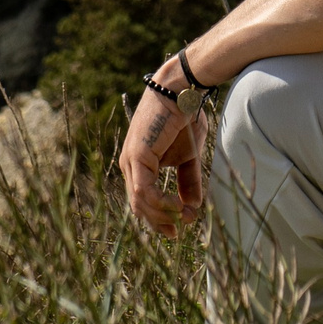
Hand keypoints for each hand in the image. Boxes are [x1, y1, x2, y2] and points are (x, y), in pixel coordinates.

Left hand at [118, 87, 203, 235]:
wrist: (181, 93)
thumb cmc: (183, 119)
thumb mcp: (188, 158)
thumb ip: (188, 182)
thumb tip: (193, 208)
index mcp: (138, 166)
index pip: (142, 202)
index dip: (158, 219)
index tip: (176, 230)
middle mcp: (129, 166)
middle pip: (139, 207)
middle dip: (160, 221)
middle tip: (179, 231)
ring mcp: (130, 161)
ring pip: (140, 202)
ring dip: (163, 214)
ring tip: (185, 216)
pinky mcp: (137, 156)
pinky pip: (145, 190)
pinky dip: (161, 202)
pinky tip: (178, 205)